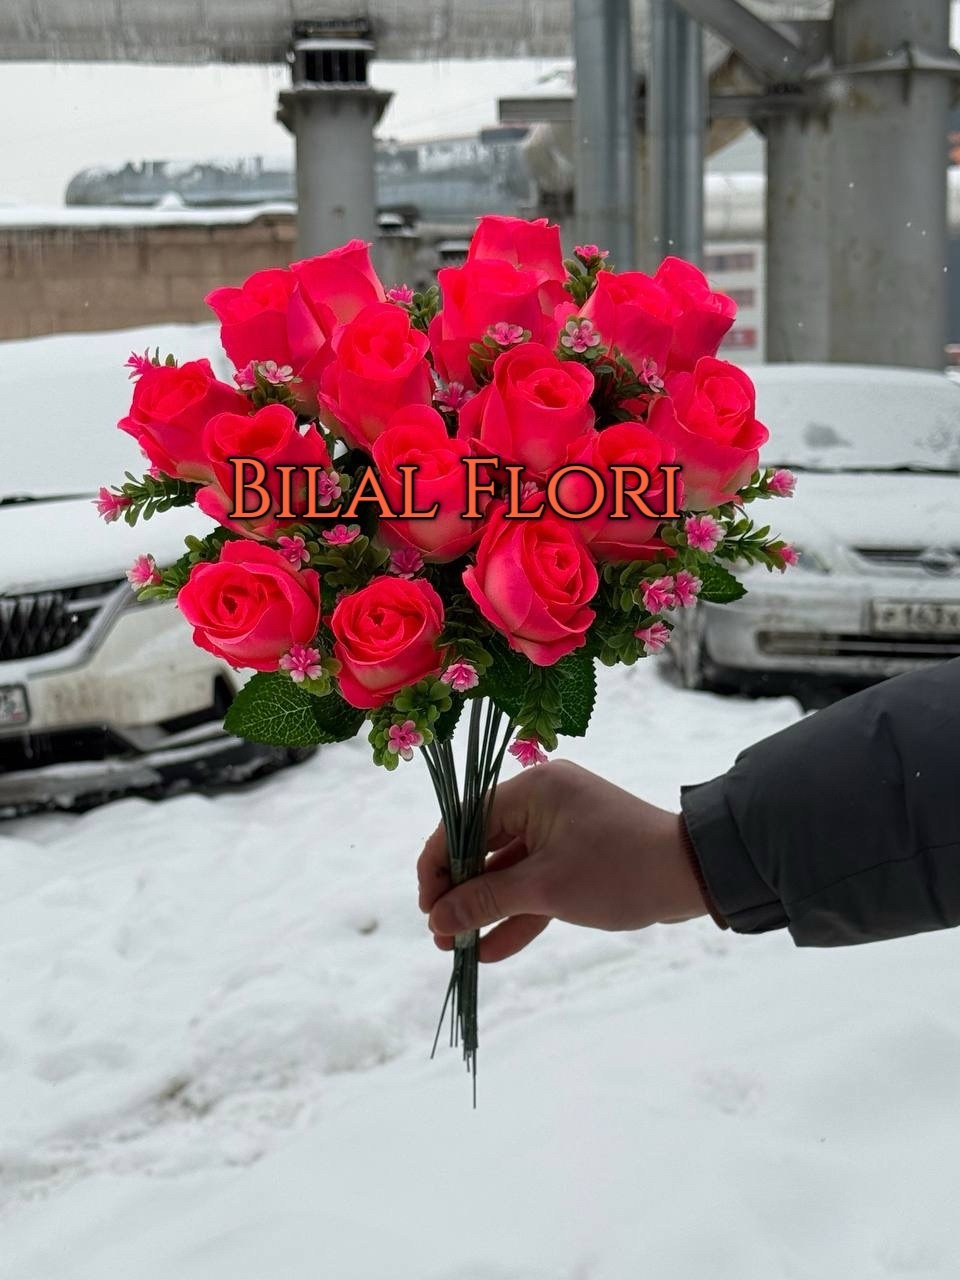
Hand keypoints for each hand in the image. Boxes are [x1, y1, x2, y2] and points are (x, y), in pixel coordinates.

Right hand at [417, 760, 706, 962]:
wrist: (694, 875)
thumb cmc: (618, 870)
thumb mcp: (545, 889)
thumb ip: (486, 901)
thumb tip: (438, 919)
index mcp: (532, 789)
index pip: (464, 820)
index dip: (438, 864)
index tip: (427, 907)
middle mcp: (542, 801)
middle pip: (483, 845)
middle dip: (461, 893)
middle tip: (441, 935)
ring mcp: (561, 828)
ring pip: (509, 869)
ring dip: (486, 908)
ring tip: (458, 948)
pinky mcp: (577, 855)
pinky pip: (536, 882)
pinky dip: (518, 912)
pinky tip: (491, 950)